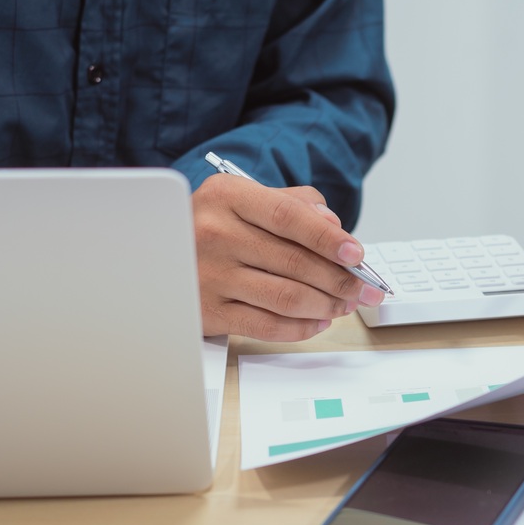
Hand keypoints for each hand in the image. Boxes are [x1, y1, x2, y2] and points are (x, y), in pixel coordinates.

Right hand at [192, 173, 383, 340]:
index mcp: (227, 197)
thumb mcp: (246, 198)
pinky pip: (266, 326)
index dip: (328, 238)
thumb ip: (294, 203)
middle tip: (363, 287)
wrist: (160, 252)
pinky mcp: (209, 312)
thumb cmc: (214, 224)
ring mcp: (210, 275)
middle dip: (339, 279)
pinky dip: (300, 327)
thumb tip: (334, 226)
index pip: (288, 216)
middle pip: (293, 261)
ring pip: (285, 297)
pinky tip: (318, 320)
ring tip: (345, 304)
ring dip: (326, 304)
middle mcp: (214, 234)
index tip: (356, 254)